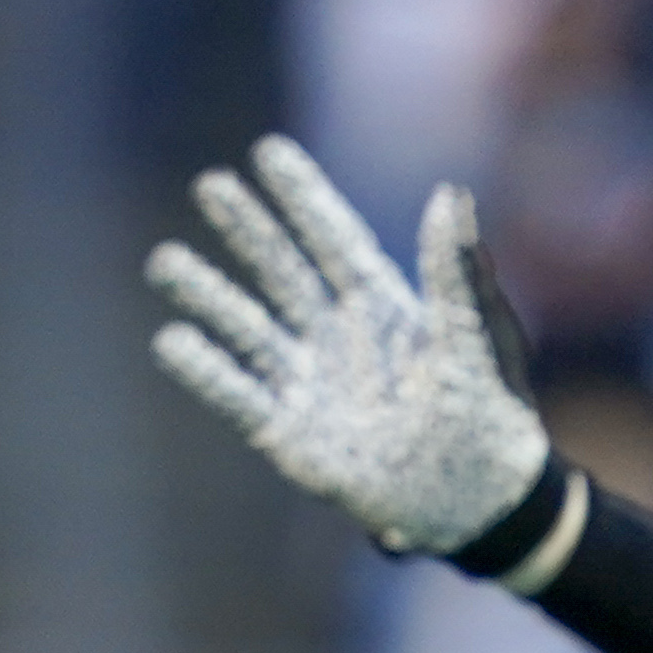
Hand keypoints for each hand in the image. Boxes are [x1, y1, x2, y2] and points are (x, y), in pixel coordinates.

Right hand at [147, 136, 555, 561]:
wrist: (480, 501)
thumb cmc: (487, 413)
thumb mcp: (477, 337)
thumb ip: (455, 272)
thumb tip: (451, 195)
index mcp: (380, 305)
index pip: (332, 239)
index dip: (302, 197)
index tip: (268, 152)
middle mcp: (336, 336)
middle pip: (282, 272)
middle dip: (247, 230)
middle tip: (210, 187)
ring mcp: (310, 385)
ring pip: (249, 328)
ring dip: (209, 296)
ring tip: (165, 261)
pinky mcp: (292, 436)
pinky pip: (241, 399)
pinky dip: (208, 373)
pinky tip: (173, 341)